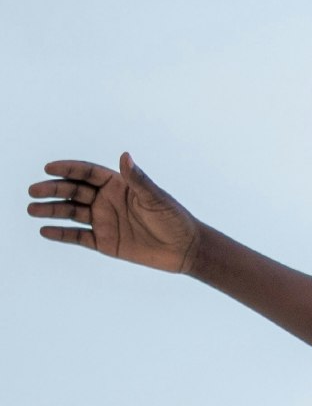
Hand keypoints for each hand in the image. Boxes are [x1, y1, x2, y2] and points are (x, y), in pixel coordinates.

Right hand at [28, 154, 199, 272]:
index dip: (67, 170)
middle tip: (33, 190)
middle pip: (73, 192)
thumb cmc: (174, 219)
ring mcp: (104, 221)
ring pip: (71, 213)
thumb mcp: (156, 198)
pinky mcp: (105, 242)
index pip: (86, 173)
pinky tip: (45, 231)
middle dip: (53, 190)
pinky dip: (62, 234)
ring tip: (32, 209)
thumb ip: (138, 180)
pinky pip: (78, 237)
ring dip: (52, 211)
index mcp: (117, 185)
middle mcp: (107, 201)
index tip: (48, 168)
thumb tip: (125, 156)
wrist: (184, 249)